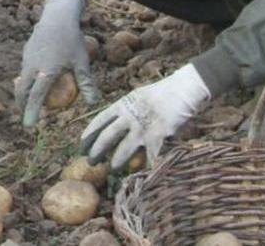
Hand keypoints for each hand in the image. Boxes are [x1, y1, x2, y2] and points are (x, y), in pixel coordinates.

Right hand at [14, 0, 100, 126]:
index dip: (31, 112)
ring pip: (22, 80)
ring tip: (30, 100)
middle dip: (22, 105)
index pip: (36, 97)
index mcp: (46, 72)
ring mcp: (27, 58)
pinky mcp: (26, 51)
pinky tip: (36, 78)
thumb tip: (94, 102)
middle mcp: (32, 67)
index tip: (29, 125)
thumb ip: (86, 82)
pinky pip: (25, 69)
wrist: (58, 16)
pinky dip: (27, 78)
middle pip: (22, 91)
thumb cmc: (72, 40)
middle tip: (26, 114)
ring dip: (24, 91)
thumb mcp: (81, 61)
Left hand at [81, 64, 209, 169]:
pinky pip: (149, 156)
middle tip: (91, 161)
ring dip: (116, 162)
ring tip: (112, 169)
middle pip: (107, 137)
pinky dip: (146, 166)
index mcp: (123, 105)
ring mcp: (143, 128)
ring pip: (124, 150)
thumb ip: (125, 110)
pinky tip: (142, 174)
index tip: (82, 144)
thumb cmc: (161, 92)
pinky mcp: (158, 136)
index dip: (89, 134)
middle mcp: (129, 117)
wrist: (183, 89)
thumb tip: (112, 123)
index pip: (100, 120)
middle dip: (97, 151)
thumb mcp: (137, 96)